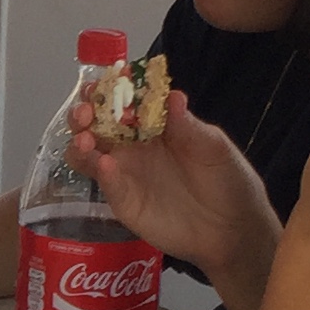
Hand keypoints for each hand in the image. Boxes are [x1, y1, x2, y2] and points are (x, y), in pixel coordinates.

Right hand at [69, 92, 278, 276]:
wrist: (230, 230)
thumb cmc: (228, 181)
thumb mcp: (214, 148)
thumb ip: (189, 126)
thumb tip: (172, 96)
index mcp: (154, 125)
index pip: (125, 100)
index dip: (112, 88)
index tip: (108, 79)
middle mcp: (133, 145)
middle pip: (95, 123)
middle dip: (84, 112)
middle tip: (86, 111)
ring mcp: (124, 173)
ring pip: (87, 153)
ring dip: (79, 142)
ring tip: (86, 140)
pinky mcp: (122, 200)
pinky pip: (103, 183)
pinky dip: (98, 172)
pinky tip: (105, 165)